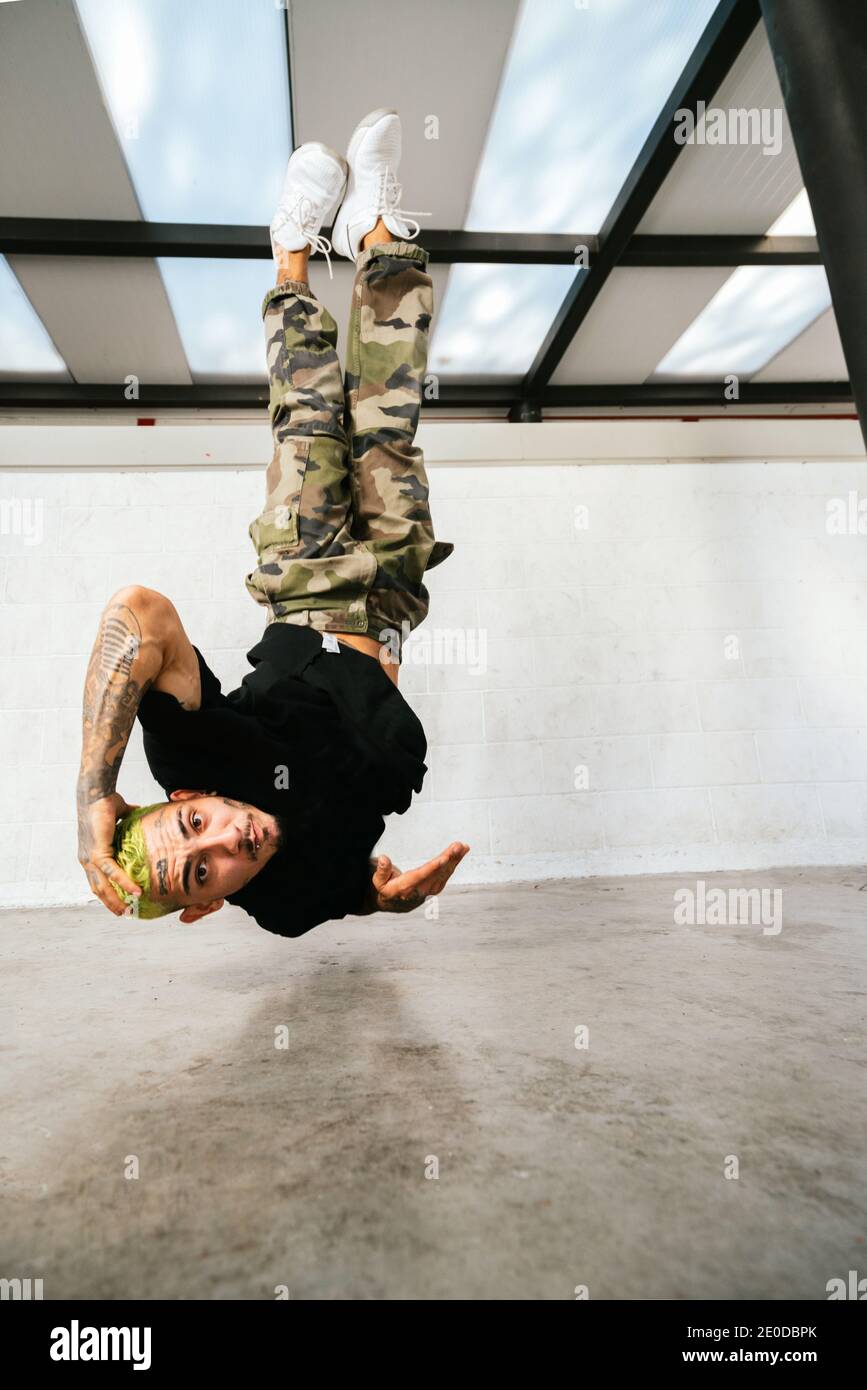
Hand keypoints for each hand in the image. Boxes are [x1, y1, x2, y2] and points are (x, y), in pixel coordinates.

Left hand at [77, 791, 141, 917]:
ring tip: (128, 910)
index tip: (120, 902)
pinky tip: (135, 891)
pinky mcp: (98, 853)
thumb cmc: (105, 802)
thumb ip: (129, 820)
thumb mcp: (120, 816)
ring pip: (102, 886)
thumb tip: (143, 814)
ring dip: (115, 901)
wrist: (97, 794)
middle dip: (111, 903)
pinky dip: (124, 883)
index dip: (108, 893)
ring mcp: (90, 858)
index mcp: (90, 854)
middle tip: (125, 913)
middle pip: (98, 889)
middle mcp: (86, 860)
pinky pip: (113, 873)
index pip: (97, 880)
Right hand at [369, 842, 469, 913]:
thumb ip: (381, 871)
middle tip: (458, 846)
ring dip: (455, 860)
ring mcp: (429, 891)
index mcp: (404, 888)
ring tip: (463, 846)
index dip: (433, 867)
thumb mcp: (377, 881)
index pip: (421, 876)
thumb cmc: (384, 888)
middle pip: (436, 873)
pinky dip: (454, 864)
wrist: (391, 903)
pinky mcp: (434, 888)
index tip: (445, 858)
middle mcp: (419, 891)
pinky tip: (460, 853)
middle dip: (449, 859)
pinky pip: (446, 875)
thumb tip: (383, 858)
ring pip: (444, 874)